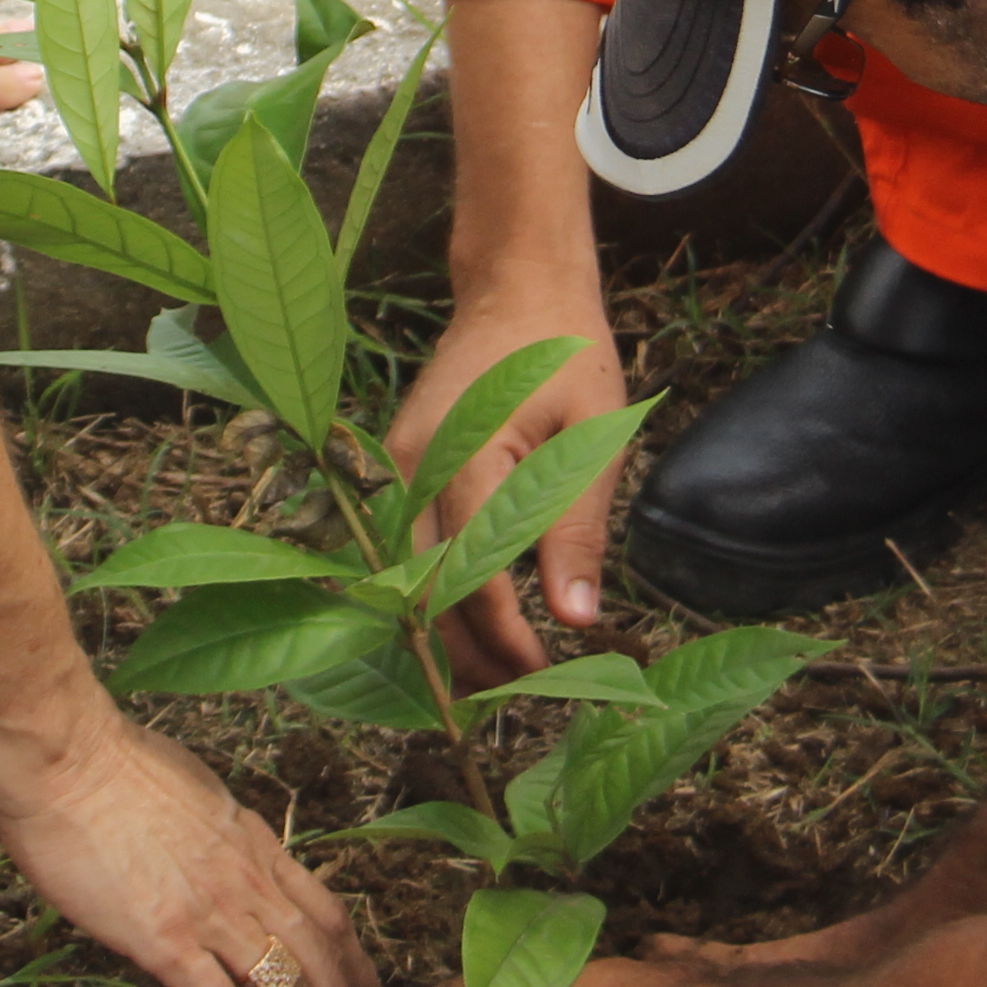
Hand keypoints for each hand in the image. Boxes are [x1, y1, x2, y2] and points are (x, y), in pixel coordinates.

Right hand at [0, 712, 394, 986]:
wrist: (66, 756)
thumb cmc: (107, 767)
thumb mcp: (190, 798)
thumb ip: (214, 839)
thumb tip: (212, 855)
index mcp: (257, 849)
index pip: (331, 920)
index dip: (362, 972)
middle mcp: (251, 884)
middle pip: (327, 970)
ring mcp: (214, 914)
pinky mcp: (168, 940)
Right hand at [385, 275, 631, 686]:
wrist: (515, 289)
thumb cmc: (565, 356)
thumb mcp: (592, 436)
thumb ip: (577, 529)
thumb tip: (576, 620)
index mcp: (463, 459)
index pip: (472, 580)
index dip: (504, 640)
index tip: (544, 677)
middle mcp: (410, 469)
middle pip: (425, 591)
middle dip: (466, 655)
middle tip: (519, 697)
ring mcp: (393, 468)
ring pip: (406, 577)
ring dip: (444, 633)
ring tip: (494, 678)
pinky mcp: (394, 469)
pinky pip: (405, 548)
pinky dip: (433, 593)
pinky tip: (469, 626)